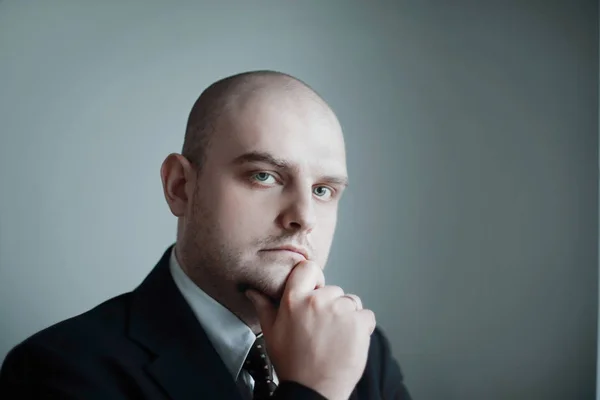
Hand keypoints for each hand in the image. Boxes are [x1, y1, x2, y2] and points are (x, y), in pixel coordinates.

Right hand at [246, 261, 375, 399]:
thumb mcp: (271, 333)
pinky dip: (362, 327)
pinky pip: (366, 316)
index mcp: (294, 300)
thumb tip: (253, 291)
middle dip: (331, 306)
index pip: (308, 268)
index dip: (314, 280)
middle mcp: (318, 301)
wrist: (314, 390)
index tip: (315, 292)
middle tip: (322, 329)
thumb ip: (264, 307)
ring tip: (335, 337)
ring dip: (347, 316)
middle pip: (333, 290)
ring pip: (351, 302)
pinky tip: (348, 342)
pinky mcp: (359, 323)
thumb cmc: (293, 364)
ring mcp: (340, 311)